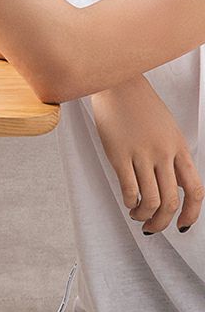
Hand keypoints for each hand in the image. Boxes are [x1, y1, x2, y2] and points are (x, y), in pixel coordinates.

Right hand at [90, 77, 203, 234]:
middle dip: (162, 222)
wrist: (117, 84)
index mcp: (179, 147)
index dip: (192, 214)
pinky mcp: (118, 154)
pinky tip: (126, 201)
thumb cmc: (140, 104)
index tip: (182, 226)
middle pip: (170, 201)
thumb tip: (170, 184)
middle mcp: (163, 153)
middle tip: (153, 227)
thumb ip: (172, 155)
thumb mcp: (167, 128)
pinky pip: (129, 188)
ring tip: (136, 215)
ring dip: (144, 215)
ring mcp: (141, 154)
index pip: (194, 190)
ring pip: (150, 200)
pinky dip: (129, 201)